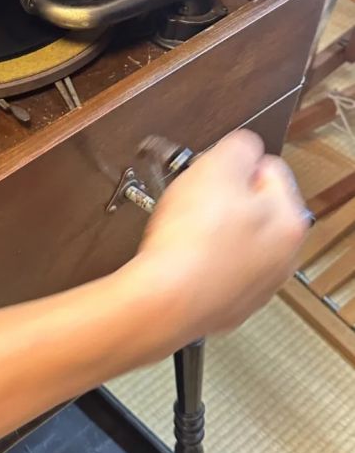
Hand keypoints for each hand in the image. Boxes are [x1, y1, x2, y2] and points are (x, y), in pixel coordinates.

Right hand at [137, 130, 307, 339]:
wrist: (164, 300)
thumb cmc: (191, 240)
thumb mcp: (217, 167)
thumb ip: (239, 146)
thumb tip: (245, 148)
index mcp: (288, 220)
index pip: (269, 169)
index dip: (232, 164)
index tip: (209, 173)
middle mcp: (281, 257)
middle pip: (252, 207)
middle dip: (222, 200)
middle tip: (192, 202)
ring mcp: (256, 285)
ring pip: (232, 240)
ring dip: (210, 232)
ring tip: (182, 232)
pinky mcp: (229, 305)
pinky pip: (214, 269)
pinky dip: (199, 261)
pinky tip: (181, 258)